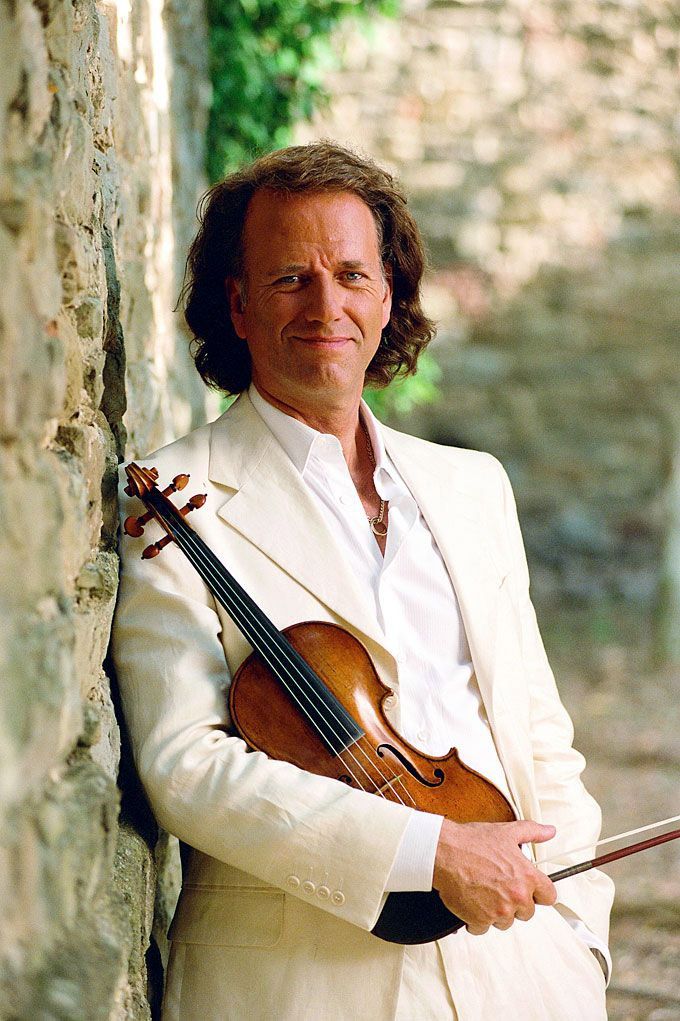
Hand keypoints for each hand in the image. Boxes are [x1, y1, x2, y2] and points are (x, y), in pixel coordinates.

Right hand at [433, 818, 556, 935]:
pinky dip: (476, 919)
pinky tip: (472, 902)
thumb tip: (549, 832)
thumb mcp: (507, 832)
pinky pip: (483, 928)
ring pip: (506, 922)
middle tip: (500, 888)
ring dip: (496, 912)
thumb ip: (533, 832)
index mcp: (527, 876)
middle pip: (527, 912)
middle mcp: (517, 896)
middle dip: (515, 903)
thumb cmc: (472, 842)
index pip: (549, 896)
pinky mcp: (481, 920)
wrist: (445, 853)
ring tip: (484, 893)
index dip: (539, 892)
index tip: (531, 891)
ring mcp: (499, 911)